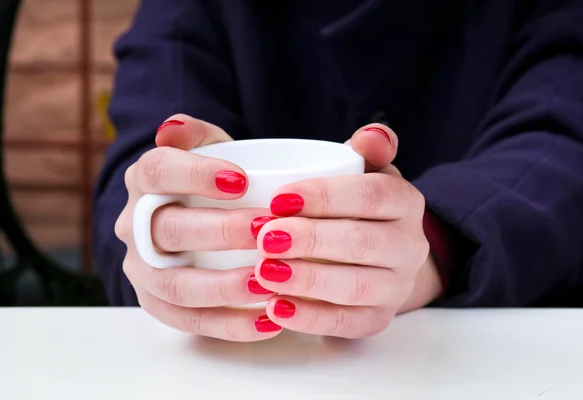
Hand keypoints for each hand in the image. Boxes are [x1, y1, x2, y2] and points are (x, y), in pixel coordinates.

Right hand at [114, 115, 281, 341]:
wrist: (196, 217)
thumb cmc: (213, 182)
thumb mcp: (209, 149)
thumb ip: (198, 134)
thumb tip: (174, 127)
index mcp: (144, 181)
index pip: (156, 172)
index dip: (195, 175)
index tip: (242, 180)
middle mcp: (133, 226)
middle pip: (167, 230)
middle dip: (219, 232)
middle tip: (266, 230)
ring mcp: (142, 269)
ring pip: (174, 284)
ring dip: (223, 286)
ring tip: (268, 282)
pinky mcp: (157, 304)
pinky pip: (187, 322)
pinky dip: (228, 326)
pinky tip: (268, 321)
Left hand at [252, 124, 441, 338]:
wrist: (380, 258)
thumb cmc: (358, 208)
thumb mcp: (365, 174)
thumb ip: (366, 153)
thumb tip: (373, 135)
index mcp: (405, 203)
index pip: (372, 196)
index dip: (326, 197)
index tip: (279, 199)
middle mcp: (409, 246)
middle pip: (363, 243)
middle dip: (311, 240)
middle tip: (265, 237)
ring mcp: (397, 287)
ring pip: (356, 287)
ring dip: (307, 280)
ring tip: (265, 272)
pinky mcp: (377, 320)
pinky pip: (348, 324)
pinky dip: (311, 319)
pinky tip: (276, 310)